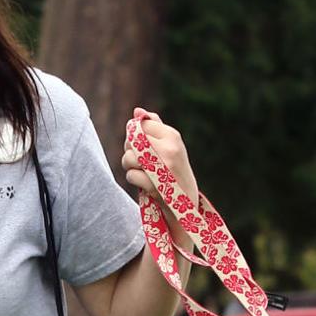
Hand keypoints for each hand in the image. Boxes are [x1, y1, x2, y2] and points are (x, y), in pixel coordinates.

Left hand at [122, 109, 198, 242]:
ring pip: (128, 157)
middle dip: (129, 150)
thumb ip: (155, 128)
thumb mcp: (170, 147)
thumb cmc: (175, 172)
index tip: (140, 145)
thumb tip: (137, 111)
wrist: (187, 204)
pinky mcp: (155, 185)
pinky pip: (130, 175)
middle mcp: (168, 149)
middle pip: (132, 140)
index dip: (134, 134)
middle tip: (139, 160)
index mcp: (173, 136)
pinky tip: (144, 183)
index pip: (140, 125)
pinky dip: (134, 180)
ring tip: (142, 171)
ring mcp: (162, 168)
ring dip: (129, 166)